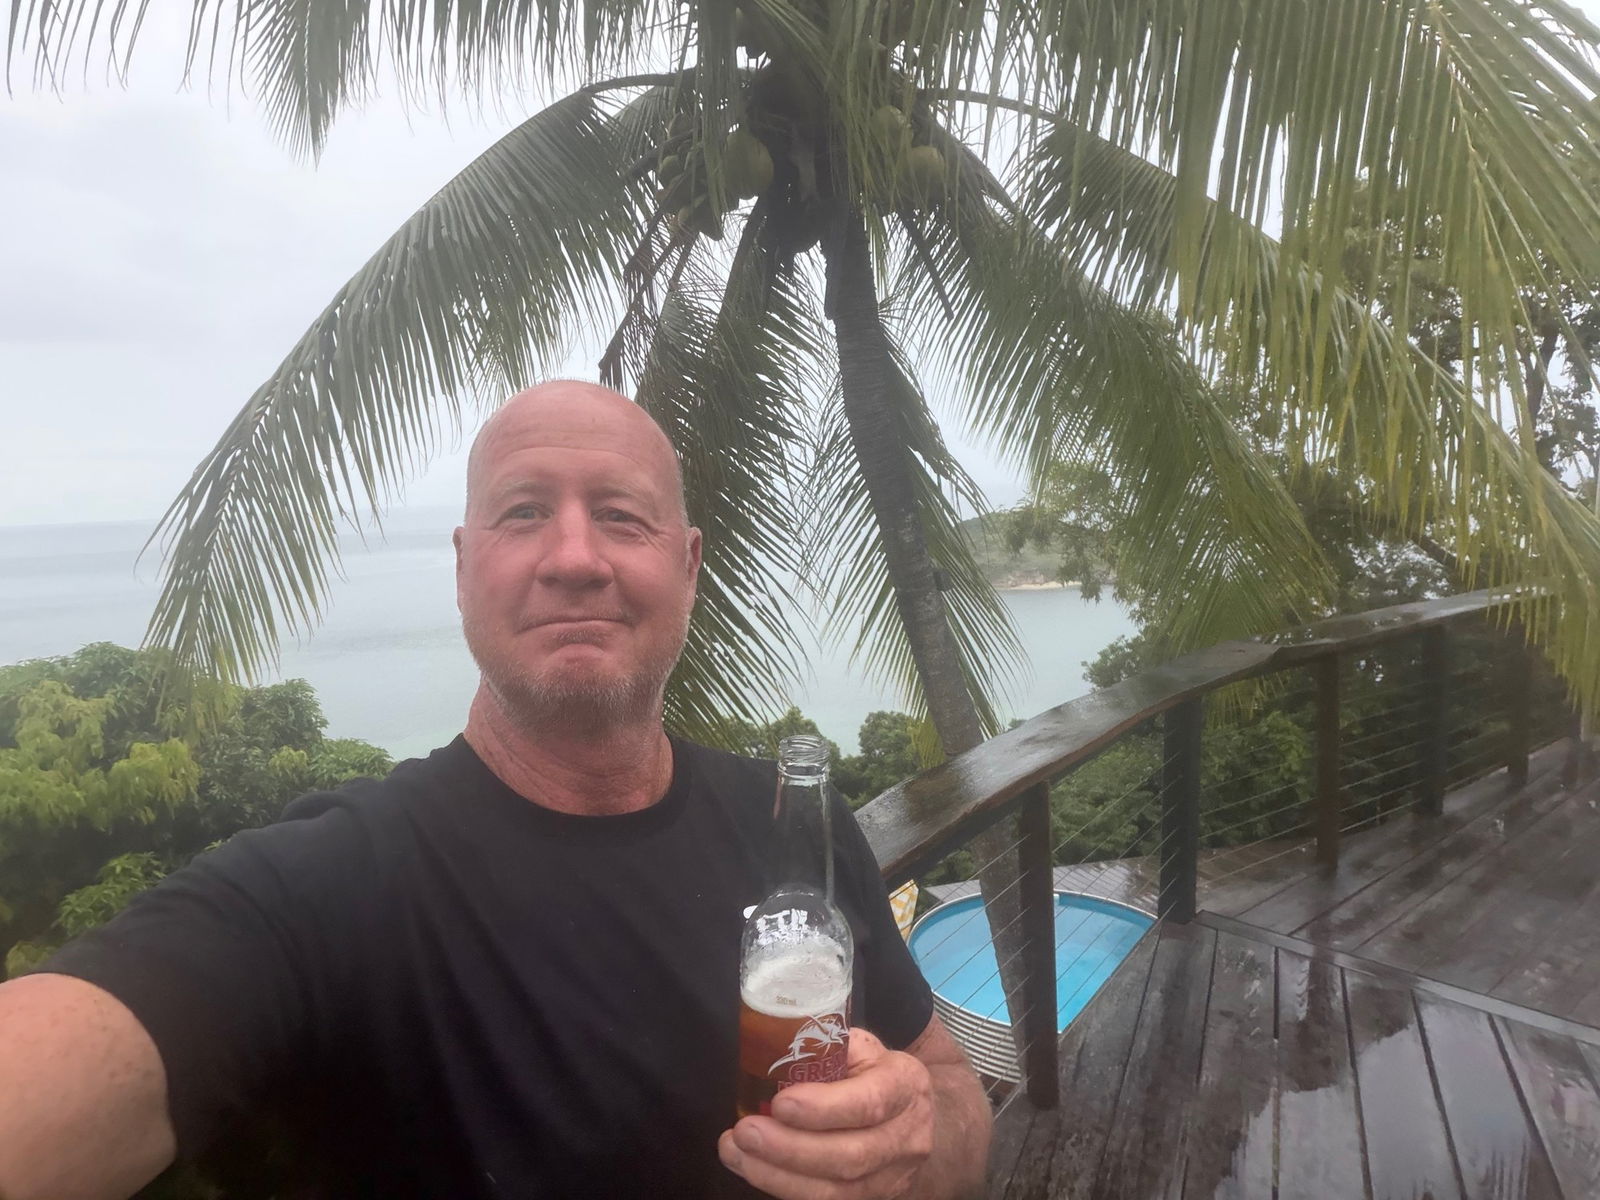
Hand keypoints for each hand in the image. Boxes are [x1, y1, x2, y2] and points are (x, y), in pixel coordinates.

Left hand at [719, 1028, 934, 1198]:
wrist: (914, 1118)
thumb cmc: (876, 1074)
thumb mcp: (863, 1048)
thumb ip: (827, 1048)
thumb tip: (774, 1048)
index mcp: (905, 1086)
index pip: (868, 1103)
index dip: (823, 1109)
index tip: (779, 1104)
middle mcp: (907, 1138)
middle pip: (849, 1157)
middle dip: (789, 1148)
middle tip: (744, 1132)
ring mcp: (893, 1177)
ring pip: (835, 1191)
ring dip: (776, 1175)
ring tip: (735, 1152)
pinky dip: (783, 1188)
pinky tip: (752, 1168)